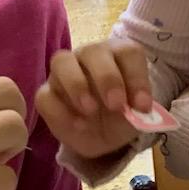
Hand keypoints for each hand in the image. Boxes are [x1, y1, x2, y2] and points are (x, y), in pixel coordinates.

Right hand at [36, 38, 152, 160]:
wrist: (102, 137)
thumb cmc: (122, 116)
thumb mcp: (137, 116)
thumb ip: (138, 109)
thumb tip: (138, 109)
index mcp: (118, 55)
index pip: (128, 53)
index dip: (136, 77)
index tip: (142, 106)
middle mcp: (90, 56)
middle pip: (94, 51)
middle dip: (106, 78)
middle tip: (116, 105)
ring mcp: (64, 72)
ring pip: (61, 61)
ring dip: (76, 85)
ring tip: (90, 110)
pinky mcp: (47, 94)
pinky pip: (46, 95)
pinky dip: (61, 111)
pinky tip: (78, 125)